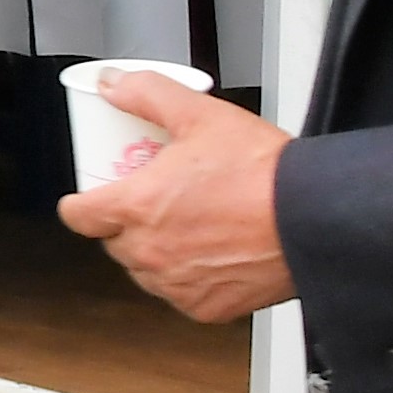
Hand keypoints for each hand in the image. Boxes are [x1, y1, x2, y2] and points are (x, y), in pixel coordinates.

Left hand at [54, 74, 294, 322]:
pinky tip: (211, 253)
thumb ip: (147, 95)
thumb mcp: (200, 115)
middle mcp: (150, 253)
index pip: (78, 216)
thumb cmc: (262, 171)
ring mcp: (176, 285)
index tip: (93, 196)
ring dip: (155, 251)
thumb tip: (111, 85)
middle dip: (127, 222)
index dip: (82, 203)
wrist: (314, 216)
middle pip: (113, 241)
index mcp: (137, 207)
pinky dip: (188, 278)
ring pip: (145, 270)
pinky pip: (179, 293)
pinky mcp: (205, 308)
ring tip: (188, 225)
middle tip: (156, 201)